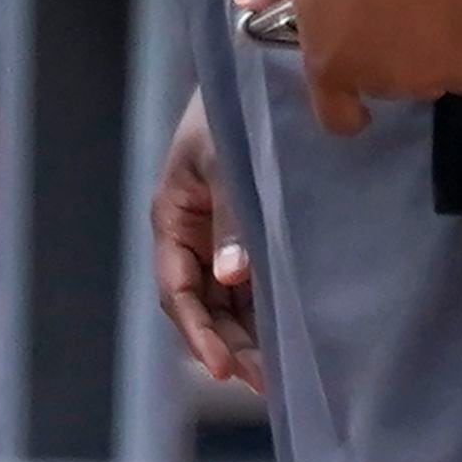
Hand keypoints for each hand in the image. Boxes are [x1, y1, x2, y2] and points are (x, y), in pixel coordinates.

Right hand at [147, 97, 263, 392]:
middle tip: (267, 383)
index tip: (221, 369)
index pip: (178, 292)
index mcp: (172, 218)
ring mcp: (220, 241)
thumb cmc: (235, 115)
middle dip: (229, 347)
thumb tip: (232, 275)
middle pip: (203, 308)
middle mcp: (192, 238)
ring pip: (228, 305)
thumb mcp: (226, 163)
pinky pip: (252, 288)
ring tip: (281, 376)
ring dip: (248, 339)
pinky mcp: (250, 239)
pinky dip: (265, 316)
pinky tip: (289, 340)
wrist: (261, 78)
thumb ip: (231, 220)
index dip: (197, 333)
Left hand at [235, 0, 461, 134]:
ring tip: (424, 8)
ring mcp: (421, 78)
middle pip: (384, 86)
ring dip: (425, 57)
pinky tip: (455, 16)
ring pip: (425, 79)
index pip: (336, 118)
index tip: (359, 102)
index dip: (348, 110)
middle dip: (386, 60)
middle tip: (392, 13)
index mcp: (327, 64)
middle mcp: (374, 81)